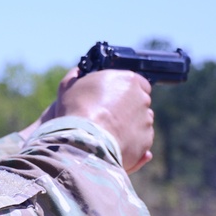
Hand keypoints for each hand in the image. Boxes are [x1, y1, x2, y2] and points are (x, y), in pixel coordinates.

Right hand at [22, 68, 154, 172]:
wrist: (84, 142)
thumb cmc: (76, 112)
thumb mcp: (68, 87)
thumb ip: (76, 76)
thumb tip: (77, 72)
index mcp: (128, 79)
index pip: (136, 81)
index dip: (124, 90)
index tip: (114, 97)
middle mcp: (142, 98)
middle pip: (140, 101)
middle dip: (128, 107)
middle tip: (109, 115)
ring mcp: (146, 119)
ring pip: (141, 121)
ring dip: (130, 124)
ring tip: (109, 132)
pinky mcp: (146, 139)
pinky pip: (141, 139)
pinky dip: (132, 141)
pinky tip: (115, 143)